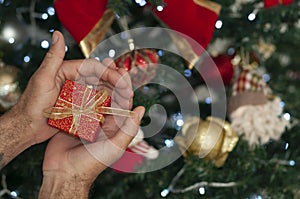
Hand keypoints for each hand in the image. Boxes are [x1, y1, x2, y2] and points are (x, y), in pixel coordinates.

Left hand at [12, 31, 132, 144]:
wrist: (26, 127)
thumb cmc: (31, 104)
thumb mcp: (42, 79)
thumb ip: (53, 57)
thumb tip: (57, 35)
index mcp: (68, 70)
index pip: (94, 67)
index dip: (109, 73)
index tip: (122, 81)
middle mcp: (76, 80)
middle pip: (101, 78)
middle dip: (117, 84)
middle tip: (129, 92)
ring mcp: (79, 93)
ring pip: (102, 90)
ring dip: (116, 94)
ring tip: (127, 100)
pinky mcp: (80, 106)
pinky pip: (97, 103)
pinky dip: (108, 104)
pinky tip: (117, 108)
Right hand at [39, 68, 143, 196]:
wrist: (64, 173)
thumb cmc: (91, 163)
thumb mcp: (114, 146)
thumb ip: (128, 129)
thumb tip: (142, 109)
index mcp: (114, 125)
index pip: (123, 102)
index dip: (124, 86)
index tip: (123, 70)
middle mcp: (102, 120)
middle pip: (108, 95)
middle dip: (109, 78)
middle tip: (108, 61)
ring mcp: (87, 119)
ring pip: (93, 95)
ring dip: (94, 80)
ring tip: (94, 64)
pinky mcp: (72, 119)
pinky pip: (77, 102)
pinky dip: (78, 89)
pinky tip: (77, 76)